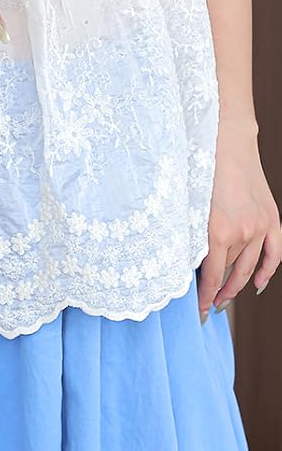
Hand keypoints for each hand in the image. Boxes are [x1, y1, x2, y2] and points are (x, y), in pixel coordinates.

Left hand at [199, 118, 281, 322]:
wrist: (226, 144)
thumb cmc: (198, 172)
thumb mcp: (186, 206)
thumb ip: (188, 234)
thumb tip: (183, 262)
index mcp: (218, 231)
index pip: (212, 275)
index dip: (205, 296)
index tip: (198, 311)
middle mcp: (243, 232)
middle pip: (230, 272)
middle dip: (218, 292)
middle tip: (208, 308)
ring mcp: (260, 226)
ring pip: (249, 265)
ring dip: (237, 285)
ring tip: (225, 299)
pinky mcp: (271, 217)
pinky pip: (274, 252)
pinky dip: (266, 271)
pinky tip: (256, 285)